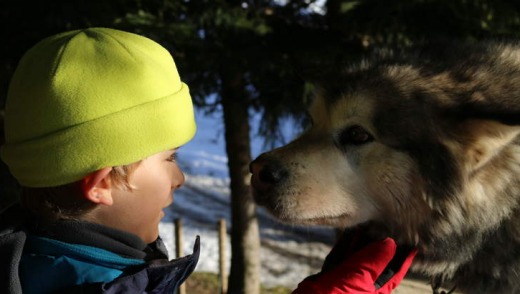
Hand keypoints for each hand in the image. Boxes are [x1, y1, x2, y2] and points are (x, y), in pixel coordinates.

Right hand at [292, 230, 416, 293]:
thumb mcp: (361, 277)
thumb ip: (374, 259)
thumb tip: (389, 244)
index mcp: (375, 292)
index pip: (394, 273)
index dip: (403, 258)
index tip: (412, 244)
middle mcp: (363, 286)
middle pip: (375, 262)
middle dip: (380, 245)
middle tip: (388, 225)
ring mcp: (346, 281)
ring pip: (357, 258)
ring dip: (362, 241)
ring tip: (369, 224)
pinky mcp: (331, 276)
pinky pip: (341, 257)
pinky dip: (345, 244)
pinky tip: (350, 231)